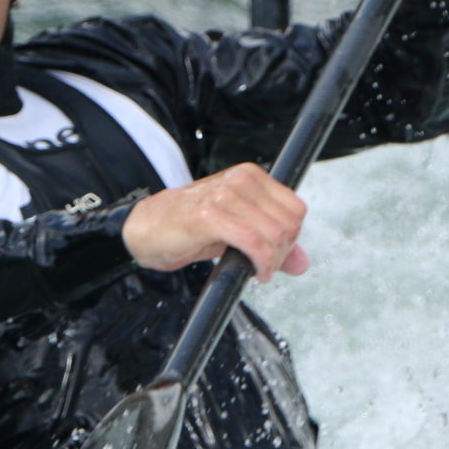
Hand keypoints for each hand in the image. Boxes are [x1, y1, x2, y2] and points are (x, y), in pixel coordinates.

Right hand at [122, 164, 308, 283]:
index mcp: (250, 177)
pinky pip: (253, 242)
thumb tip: (302, 263)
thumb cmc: (190, 227)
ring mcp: (225, 195)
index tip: (276, 255)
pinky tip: (253, 272)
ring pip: (273, 234)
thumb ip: (271, 243)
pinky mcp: (210, 215)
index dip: (292, 239)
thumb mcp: (237, 232)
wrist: (146, 227)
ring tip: (257, 270)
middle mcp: (240, 180)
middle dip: (283, 253)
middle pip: (288, 223)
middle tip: (265, 266)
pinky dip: (260, 262)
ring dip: (271, 261)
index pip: (295, 209)